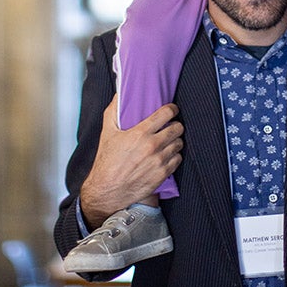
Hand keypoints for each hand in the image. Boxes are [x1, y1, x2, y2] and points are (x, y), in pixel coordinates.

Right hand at [79, 95, 183, 226]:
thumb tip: (119, 95)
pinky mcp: (162, 174)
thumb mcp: (107, 133)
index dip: (172, 109)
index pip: (166, 114)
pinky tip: (167, 155)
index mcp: (140, 134)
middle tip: (170, 126)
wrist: (107, 191)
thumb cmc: (107, 161)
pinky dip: (174, 156)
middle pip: (177, 128)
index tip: (172, 109)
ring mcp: (159, 161)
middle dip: (175, 125)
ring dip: (175, 141)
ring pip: (179, 144)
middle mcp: (152, 146)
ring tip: (168, 141)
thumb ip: (113, 111)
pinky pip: (178, 160)